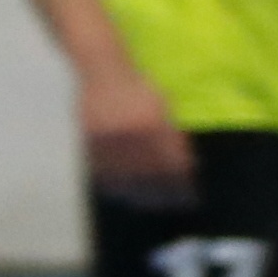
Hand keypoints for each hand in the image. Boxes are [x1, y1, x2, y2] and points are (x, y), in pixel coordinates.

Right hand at [80, 59, 191, 207]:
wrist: (103, 71)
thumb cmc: (139, 88)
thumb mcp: (163, 106)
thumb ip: (172, 134)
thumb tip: (184, 166)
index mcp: (157, 123)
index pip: (173, 160)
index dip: (180, 180)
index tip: (186, 194)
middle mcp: (134, 132)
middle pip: (150, 171)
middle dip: (160, 190)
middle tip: (166, 205)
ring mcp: (111, 136)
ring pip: (125, 172)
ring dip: (136, 190)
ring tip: (143, 202)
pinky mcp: (91, 138)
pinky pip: (102, 166)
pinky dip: (111, 181)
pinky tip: (119, 191)